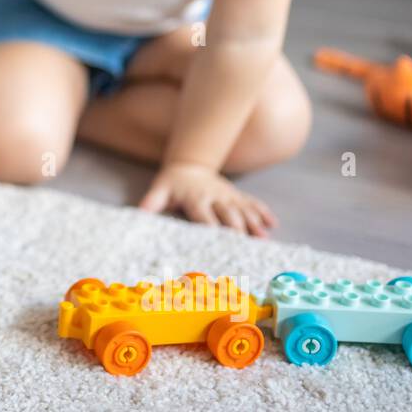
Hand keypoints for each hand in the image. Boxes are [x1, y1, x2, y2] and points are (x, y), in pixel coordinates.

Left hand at [139, 162, 276, 237]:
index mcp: (195, 198)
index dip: (211, 228)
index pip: (204, 215)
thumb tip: (138, 214)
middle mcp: (215, 197)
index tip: (217, 243)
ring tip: (263, 238)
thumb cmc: (173, 183)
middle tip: (246, 247)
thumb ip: (151, 202)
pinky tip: (272, 224)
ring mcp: (228, 196)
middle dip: (237, 229)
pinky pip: (253, 202)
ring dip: (254, 223)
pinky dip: (263, 212)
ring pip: (244, 209)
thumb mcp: (159, 190)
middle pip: (228, 214)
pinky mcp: (237, 195)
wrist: (190, 164)